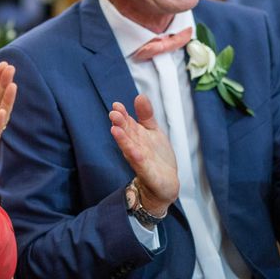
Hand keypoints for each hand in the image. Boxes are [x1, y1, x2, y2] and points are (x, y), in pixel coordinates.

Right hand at [109, 95, 178, 214]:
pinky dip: (136, 157)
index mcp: (135, 136)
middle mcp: (134, 147)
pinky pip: (140, 164)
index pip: (127, 123)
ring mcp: (139, 160)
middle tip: (114, 114)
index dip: (122, 114)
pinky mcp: (147, 173)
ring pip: (129, 148)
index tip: (116, 105)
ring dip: (122, 140)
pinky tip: (133, 150)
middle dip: (119, 124)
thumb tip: (140, 96)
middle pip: (125, 134)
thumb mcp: (153, 131)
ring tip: (115, 130)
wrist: (165, 182)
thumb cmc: (156, 156)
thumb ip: (146, 115)